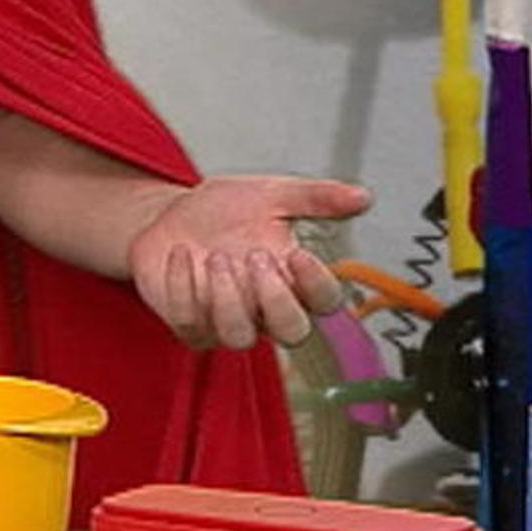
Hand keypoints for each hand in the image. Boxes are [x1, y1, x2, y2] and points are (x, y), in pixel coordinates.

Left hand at [124, 174, 372, 351]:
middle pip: (292, 333)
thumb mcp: (270, 194)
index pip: (324, 301)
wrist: (168, 214)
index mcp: (292, 279)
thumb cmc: (224, 212)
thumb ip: (315, 198)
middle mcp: (264, 308)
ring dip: (228, 298)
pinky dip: (184, 287)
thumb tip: (363, 196)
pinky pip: (190, 323)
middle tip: (256, 257)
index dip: (317, 284)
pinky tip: (180, 254)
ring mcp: (227, 322)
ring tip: (215, 257)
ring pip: (239, 336)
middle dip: (276, 299)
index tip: (298, 254)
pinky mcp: (189, 326)